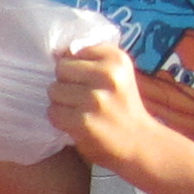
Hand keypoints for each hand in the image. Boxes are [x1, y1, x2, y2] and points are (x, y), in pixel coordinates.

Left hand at [51, 36, 162, 170]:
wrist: (140, 142)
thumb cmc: (122, 105)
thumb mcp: (117, 74)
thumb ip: (90, 60)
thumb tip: (57, 54)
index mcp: (117, 59)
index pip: (74, 52)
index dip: (77, 68)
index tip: (90, 81)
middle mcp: (108, 75)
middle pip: (61, 69)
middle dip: (66, 83)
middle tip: (83, 97)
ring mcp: (95, 99)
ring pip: (54, 90)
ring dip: (62, 102)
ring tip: (80, 110)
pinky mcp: (84, 121)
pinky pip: (53, 112)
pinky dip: (60, 119)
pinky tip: (76, 123)